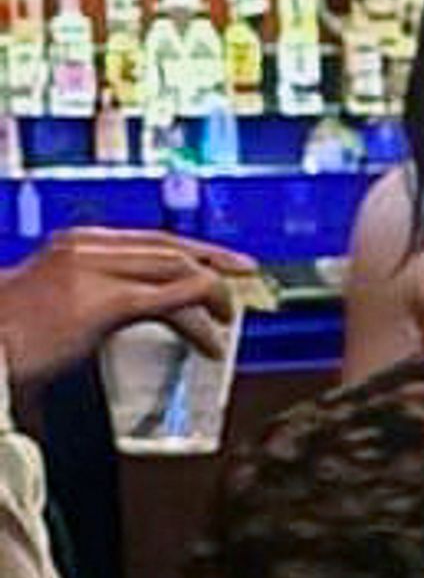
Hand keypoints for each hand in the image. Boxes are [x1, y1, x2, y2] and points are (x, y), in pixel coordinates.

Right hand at [0, 227, 256, 382]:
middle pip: (171, 248)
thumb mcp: (58, 295)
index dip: (196, 249)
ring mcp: (96, 273)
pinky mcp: (104, 303)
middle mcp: (89, 248)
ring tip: (225, 322)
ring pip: (177, 271)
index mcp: (79, 243)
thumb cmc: (11, 331)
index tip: (223, 263)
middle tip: (245, 280)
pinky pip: (170, 301)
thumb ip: (94, 288)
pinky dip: (199, 320)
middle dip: (215, 263)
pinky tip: (211, 340)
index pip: (153, 238)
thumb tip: (133, 303)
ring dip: (212, 296)